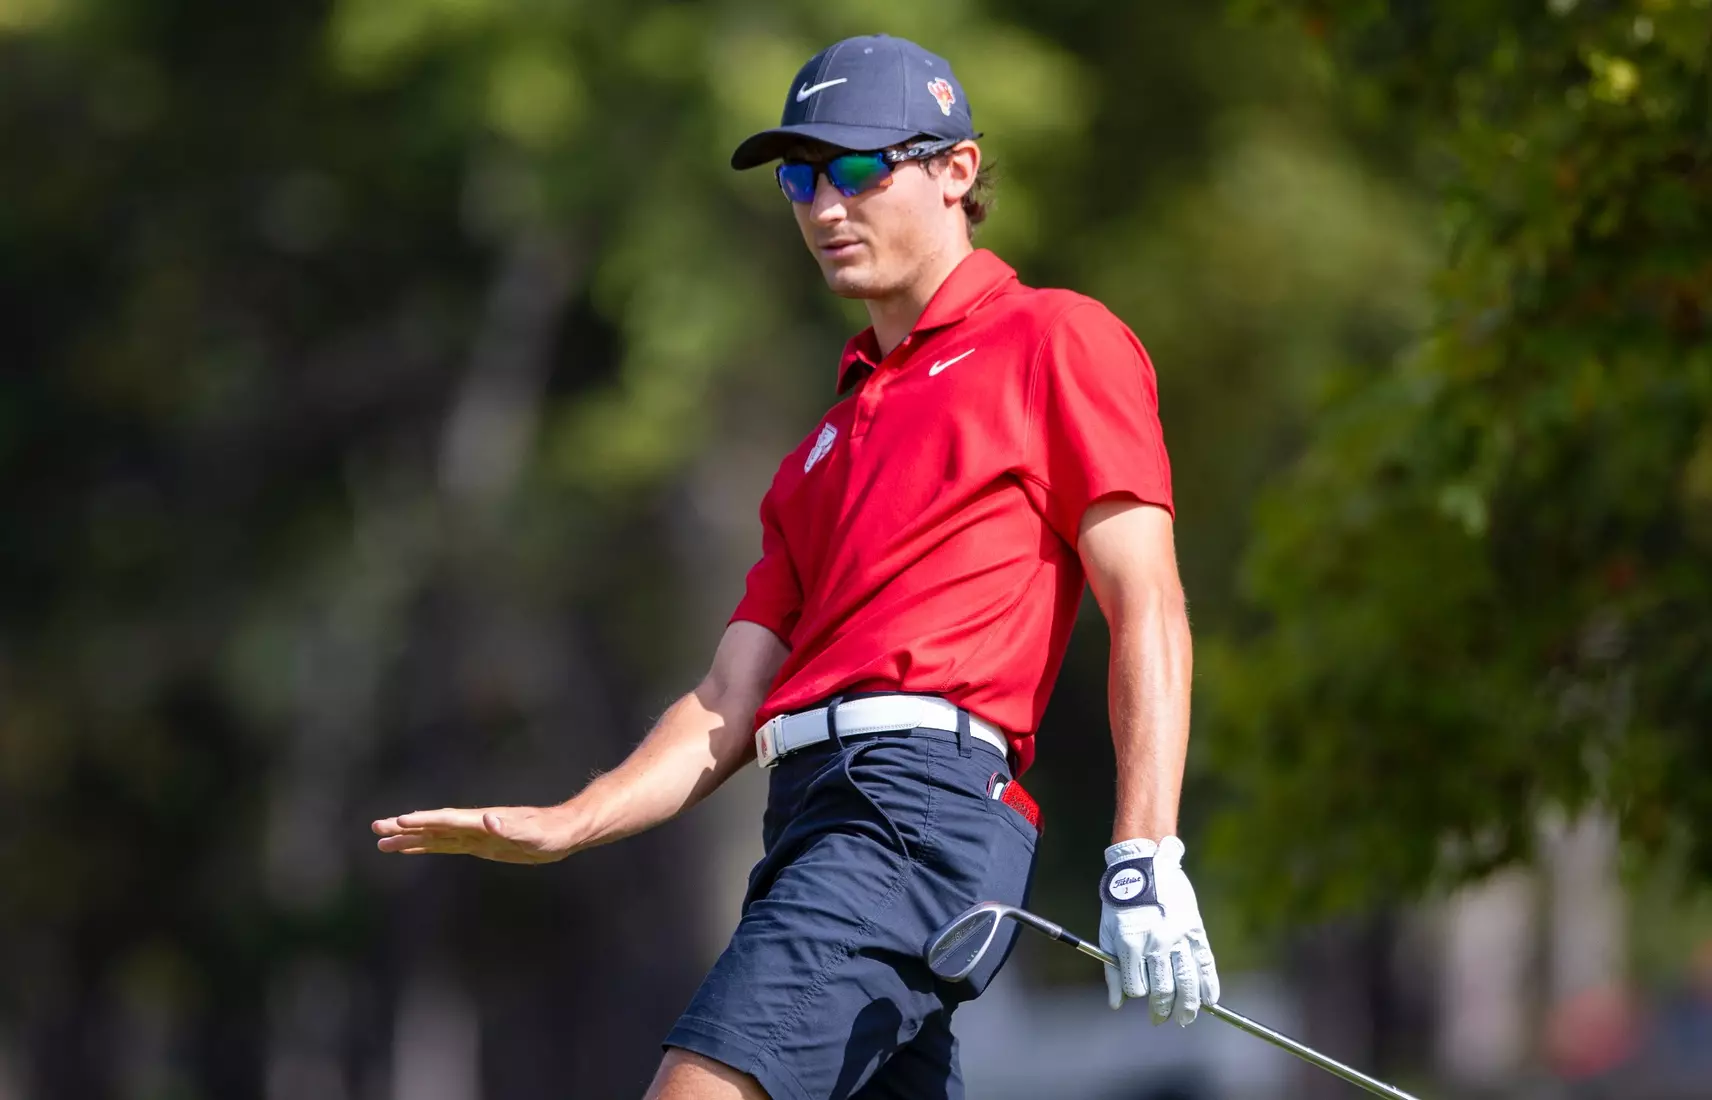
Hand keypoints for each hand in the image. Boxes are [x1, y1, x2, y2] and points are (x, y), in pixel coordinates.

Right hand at [371, 805, 580, 863]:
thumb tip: (488, 820)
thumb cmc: (551, 833)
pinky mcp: (479, 844)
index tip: (398, 821)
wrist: (564, 832)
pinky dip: (426, 846)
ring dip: (409, 839)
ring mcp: (475, 834)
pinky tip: (411, 848)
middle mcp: (474, 825)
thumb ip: (511, 828)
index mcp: (483, 821)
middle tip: (375, 828)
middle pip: (434, 825)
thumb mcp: (532, 834)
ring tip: (381, 841)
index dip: (424, 821)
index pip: (447, 820)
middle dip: (406, 828)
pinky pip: (446, 845)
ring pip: (435, 836)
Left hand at [1098, 836, 1219, 1024]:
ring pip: (1186, 982)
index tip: (1139, 994)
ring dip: (1187, 1006)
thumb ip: (1112, 971)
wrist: (1145, 865)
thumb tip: (1116, 1004)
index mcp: (1131, 943)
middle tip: (1160, 1020)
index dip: (1137, 994)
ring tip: (1185, 1019)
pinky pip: (1205, 963)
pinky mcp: (1196, 930)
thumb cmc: (1120, 901)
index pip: (1137, 987)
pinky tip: (1211, 1001)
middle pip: (1163, 990)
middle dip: (1161, 1010)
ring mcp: (1179, 937)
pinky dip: (1209, 984)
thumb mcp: (1107, 933)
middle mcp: (1156, 943)